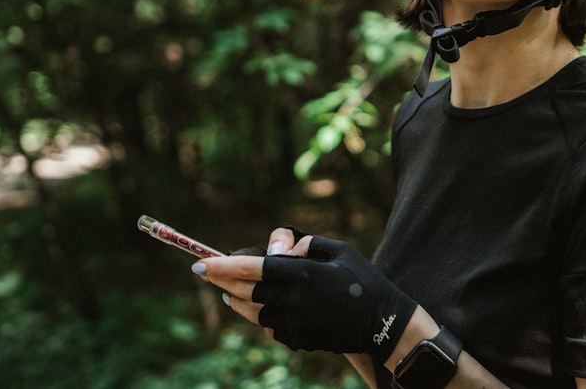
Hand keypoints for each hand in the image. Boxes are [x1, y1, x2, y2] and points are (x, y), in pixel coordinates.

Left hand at [194, 233, 416, 364]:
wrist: (383, 322)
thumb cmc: (362, 279)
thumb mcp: (339, 251)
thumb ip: (305, 245)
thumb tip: (278, 249)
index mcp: (304, 273)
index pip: (254, 268)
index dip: (224, 266)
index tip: (202, 264)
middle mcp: (295, 299)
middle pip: (245, 292)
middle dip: (222, 282)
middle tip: (205, 273)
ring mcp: (296, 323)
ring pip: (254, 313)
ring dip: (238, 301)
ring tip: (230, 292)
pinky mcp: (299, 339)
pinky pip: (272, 327)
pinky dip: (264, 317)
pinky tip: (267, 309)